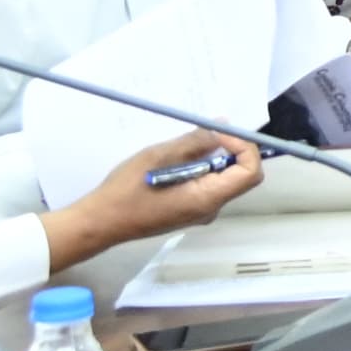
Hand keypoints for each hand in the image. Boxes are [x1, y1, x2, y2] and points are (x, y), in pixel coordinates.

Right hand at [44, 130, 265, 266]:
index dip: (243, 147)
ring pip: (222, 178)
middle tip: (204, 131)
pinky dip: (200, 166)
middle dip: (228, 147)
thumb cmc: (126, 191)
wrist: (100, 222)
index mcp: (207, 199)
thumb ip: (194, 142)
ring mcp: (199, 211)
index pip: (250, 173)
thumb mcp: (158, 157)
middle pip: (239, 175)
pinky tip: (176, 157)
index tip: (220, 132)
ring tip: (186, 142)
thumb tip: (222, 128)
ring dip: (212, 156)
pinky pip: (206, 184)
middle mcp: (210, 209)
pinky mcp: (188, 209)